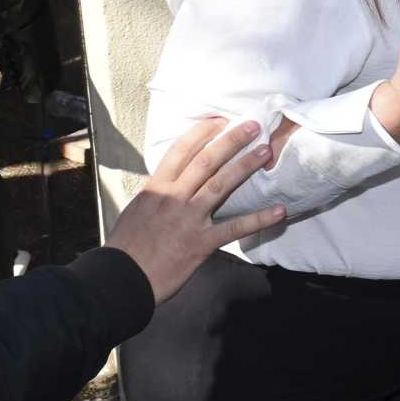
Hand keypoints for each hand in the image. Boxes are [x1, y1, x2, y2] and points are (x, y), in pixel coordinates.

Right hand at [105, 118, 284, 303]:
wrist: (119, 280)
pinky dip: (259, 219)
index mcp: (155, 189)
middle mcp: (173, 198)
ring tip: (266, 152)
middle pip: (206, 161)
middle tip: (253, 126)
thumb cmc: (125, 248)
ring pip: (221, 185)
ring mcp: (188, 219)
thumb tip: (169, 182)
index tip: (219, 120)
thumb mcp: (135, 211)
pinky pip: (235, 228)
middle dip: (231, 140)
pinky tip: (280, 211)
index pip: (180, 152)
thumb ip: (156, 195)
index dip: (201, 133)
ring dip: (246, 166)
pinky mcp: (200, 242)